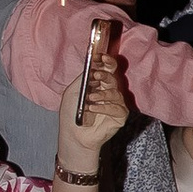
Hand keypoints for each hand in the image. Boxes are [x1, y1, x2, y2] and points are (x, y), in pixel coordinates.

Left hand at [74, 22, 128, 146]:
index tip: (101, 57)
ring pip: (115, 93)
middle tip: (97, 75)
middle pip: (113, 77)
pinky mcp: (120, 115)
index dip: (107, 61)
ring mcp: (116, 103)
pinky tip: (93, 109)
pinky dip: (105, 107)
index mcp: (99, 84)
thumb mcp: (73, 92)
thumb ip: (83, 79)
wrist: (74, 134)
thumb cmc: (72, 114)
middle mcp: (109, 91)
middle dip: (105, 75)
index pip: (108, 68)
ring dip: (102, 94)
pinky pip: (117, 107)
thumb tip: (93, 66)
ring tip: (90, 98)